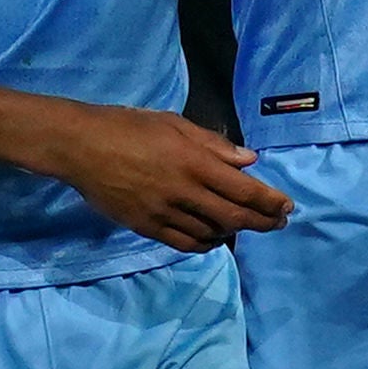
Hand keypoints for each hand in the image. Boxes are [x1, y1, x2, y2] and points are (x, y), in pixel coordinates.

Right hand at [39, 105, 292, 250]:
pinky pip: (182, 242)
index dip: (270, 202)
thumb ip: (215, 145)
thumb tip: (248, 161)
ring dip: (232, 232)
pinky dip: (203, 243)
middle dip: (262, 222)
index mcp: (194, 163)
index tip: (287, 207)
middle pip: (233, 217)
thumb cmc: (130, 127)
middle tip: (278, 223)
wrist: (80, 146)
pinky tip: (212, 238)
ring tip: (245, 226)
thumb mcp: (176, 125)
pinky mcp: (144, 226)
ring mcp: (162, 212)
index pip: (244, 190)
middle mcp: (183, 191)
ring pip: (209, 233)